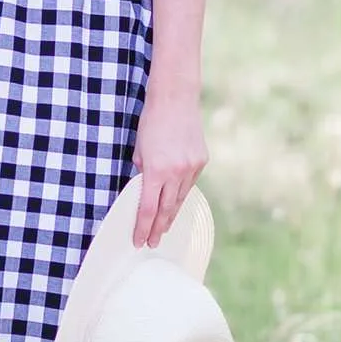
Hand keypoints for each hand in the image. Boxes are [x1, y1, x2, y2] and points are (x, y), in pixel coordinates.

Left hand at [130, 92, 206, 248]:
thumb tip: (144, 189)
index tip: (139, 241)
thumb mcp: (139, 149)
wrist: (175, 99)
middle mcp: (176, 173)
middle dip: (158, 228)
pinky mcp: (201, 161)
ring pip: (180, 199)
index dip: (143, 227)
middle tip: (152, 242)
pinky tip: (174, 203)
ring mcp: (191, 168)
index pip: (148, 208)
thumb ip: (142, 171)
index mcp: (156, 171)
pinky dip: (180, 195)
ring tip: (163, 229)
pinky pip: (189, 184)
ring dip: (170, 215)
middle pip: (166, 210)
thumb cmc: (152, 121)